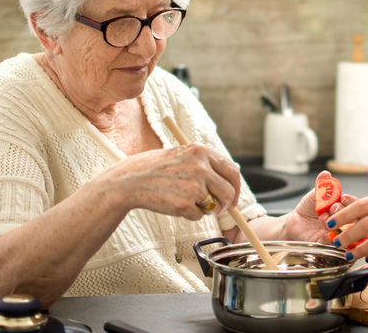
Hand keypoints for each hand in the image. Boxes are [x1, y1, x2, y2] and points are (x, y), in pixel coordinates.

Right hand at [102, 143, 241, 219]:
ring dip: (206, 209)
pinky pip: (198, 216)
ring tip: (187, 201)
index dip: (236, 187)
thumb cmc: (157, 168)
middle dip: (225, 204)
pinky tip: (175, 204)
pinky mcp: (184, 204)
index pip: (232, 171)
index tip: (233, 197)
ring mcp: (193, 186)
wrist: (131, 180)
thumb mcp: (184, 154)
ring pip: (214, 206)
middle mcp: (200, 167)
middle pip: (228, 192)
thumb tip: (231, 181)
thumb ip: (206, 164)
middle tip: (216, 208)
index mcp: (201, 151)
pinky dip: (190, 215)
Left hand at [280, 171, 358, 242]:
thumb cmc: (309, 208)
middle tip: (331, 207)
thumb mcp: (316, 194)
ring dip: (335, 223)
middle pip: (354, 219)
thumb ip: (323, 184)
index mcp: (345, 209)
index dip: (350, 202)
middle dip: (341, 211)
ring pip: (345, 231)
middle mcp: (344, 223)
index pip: (357, 206)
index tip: (340, 198)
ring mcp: (338, 234)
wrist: (295, 221)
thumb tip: (326, 174)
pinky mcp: (328, 244)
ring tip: (324, 218)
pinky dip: (329, 235)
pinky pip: (334, 242)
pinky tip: (323, 228)